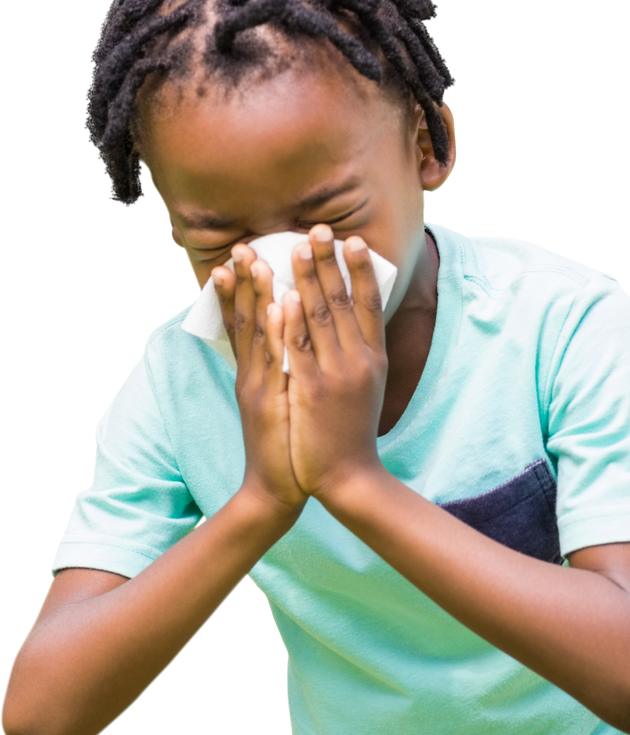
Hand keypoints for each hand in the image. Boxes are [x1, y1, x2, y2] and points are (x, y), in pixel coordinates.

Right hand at [212, 244, 307, 519]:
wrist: (275, 489)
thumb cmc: (284, 444)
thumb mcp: (276, 402)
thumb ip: (277, 372)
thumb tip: (286, 345)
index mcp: (254, 373)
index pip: (243, 323)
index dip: (239, 290)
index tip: (239, 256)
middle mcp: (252, 375)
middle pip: (246, 320)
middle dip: (243, 281)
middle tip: (241, 245)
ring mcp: (260, 388)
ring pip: (257, 334)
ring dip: (255, 295)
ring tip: (254, 260)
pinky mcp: (272, 403)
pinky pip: (276, 361)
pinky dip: (276, 332)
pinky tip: (279, 306)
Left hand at [282, 224, 388, 504]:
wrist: (348, 478)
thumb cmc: (352, 433)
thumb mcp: (367, 389)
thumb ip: (360, 356)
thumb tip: (353, 324)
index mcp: (373, 359)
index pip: (369, 305)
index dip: (362, 270)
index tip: (353, 240)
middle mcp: (358, 361)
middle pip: (342, 302)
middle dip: (329, 262)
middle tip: (318, 228)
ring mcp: (334, 375)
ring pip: (318, 318)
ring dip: (306, 278)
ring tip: (294, 246)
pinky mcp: (310, 392)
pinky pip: (298, 350)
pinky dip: (291, 321)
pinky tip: (282, 295)